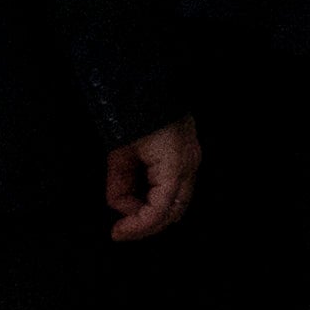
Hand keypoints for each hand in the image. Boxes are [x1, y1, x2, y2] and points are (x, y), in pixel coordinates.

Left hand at [107, 118, 201, 242]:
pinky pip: (174, 185)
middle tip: (122, 226)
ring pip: (175, 201)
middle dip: (146, 222)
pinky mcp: (187, 152)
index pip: (159, 212)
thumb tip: (118, 203)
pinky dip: (155, 193)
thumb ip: (118, 181)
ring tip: (126, 200)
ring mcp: (191, 158)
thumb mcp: (119, 149)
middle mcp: (188, 165)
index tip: (117, 232)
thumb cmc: (133, 108)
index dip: (137, 227)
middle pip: (172, 212)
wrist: (147, 76)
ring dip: (150, 208)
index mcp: (173, 165)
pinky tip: (137, 188)